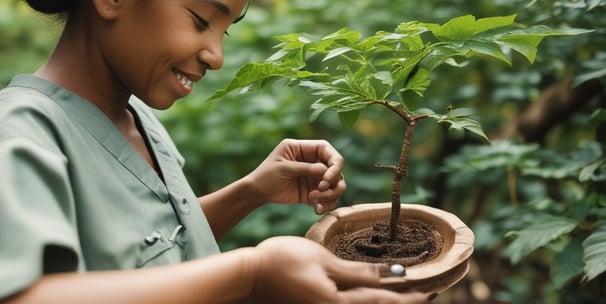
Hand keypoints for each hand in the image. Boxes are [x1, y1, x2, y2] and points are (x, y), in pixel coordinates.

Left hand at [245, 138, 345, 213]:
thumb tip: (326, 170)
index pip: (326, 149)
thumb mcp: (283, 168)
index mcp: (303, 149)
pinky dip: (326, 204)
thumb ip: (305, 168)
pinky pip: (328, 198)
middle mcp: (312, 161)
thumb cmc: (266, 175)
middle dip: (333, 180)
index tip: (327, 177)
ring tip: (315, 200)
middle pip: (336, 167)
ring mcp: (314, 177)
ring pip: (336, 184)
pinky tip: (317, 209)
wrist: (258, 192)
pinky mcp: (314, 192)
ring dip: (331, 194)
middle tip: (320, 189)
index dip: (333, 162)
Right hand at [245, 236, 428, 303]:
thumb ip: (357, 272)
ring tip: (402, 296)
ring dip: (382, 301)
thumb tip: (388, 274)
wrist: (250, 273)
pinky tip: (369, 294)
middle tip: (423, 296)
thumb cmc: (283, 261)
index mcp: (337, 303)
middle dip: (399, 303)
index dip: (406, 297)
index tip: (428, 293)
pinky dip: (363, 300)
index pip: (380, 300)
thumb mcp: (324, 261)